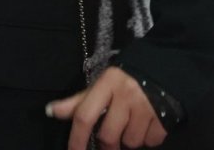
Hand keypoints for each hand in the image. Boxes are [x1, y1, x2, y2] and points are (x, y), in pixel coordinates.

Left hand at [46, 66, 168, 148]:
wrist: (161, 71)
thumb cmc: (123, 81)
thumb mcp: (100, 86)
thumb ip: (77, 102)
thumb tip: (50, 111)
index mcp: (107, 83)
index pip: (85, 115)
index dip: (76, 139)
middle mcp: (126, 94)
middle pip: (108, 136)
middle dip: (106, 144)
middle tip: (109, 139)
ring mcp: (146, 107)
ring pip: (130, 143)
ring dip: (128, 140)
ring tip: (131, 124)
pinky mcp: (164, 120)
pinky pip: (149, 143)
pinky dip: (146, 139)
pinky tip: (146, 124)